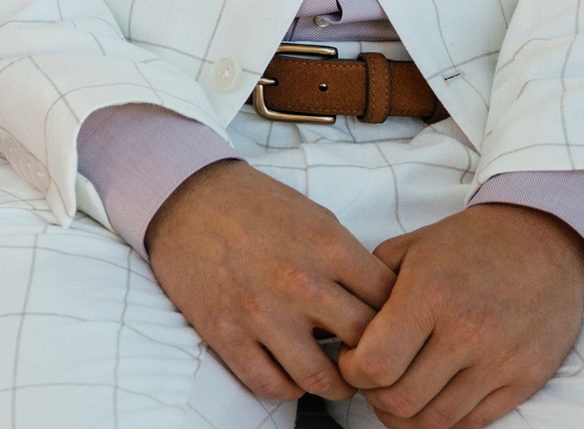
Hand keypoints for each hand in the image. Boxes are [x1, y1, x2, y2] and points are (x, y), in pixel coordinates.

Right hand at [146, 159, 396, 401]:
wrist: (184, 196)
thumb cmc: (255, 205)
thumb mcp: (317, 217)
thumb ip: (350, 261)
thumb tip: (382, 307)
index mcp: (329, 246)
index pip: (392, 302)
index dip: (399, 320)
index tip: (392, 328)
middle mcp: (299, 281)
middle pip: (366, 344)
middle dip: (375, 357)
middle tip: (371, 360)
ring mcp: (260, 311)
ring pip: (322, 378)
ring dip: (336, 384)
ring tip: (336, 376)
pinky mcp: (225, 332)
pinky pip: (271, 385)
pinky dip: (289, 387)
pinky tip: (292, 372)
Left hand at [337, 203, 583, 428]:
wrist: (542, 240)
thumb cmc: (468, 243)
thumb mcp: (409, 248)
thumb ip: (370, 287)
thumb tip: (342, 326)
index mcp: (429, 295)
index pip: (376, 364)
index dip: (352, 371)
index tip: (351, 359)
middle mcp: (467, 333)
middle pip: (401, 400)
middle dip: (373, 396)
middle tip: (372, 380)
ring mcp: (500, 362)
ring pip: (436, 420)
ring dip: (406, 416)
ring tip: (397, 393)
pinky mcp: (527, 380)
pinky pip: (475, 423)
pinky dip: (444, 420)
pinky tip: (431, 400)